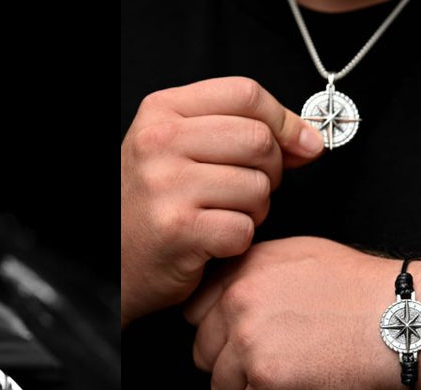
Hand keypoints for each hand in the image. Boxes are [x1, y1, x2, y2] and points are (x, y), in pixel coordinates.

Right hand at [121, 77, 324, 325]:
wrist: (112, 265)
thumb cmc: (151, 210)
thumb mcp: (179, 152)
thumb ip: (238, 133)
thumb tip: (308, 139)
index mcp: (161, 112)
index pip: (244, 94)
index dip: (284, 120)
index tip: (302, 145)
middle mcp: (159, 142)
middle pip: (258, 139)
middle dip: (271, 171)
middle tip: (250, 191)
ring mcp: (166, 186)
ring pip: (256, 187)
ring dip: (255, 211)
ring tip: (225, 217)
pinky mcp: (178, 230)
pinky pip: (243, 229)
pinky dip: (239, 242)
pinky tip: (214, 242)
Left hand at [186, 237, 403, 389]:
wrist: (400, 322)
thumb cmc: (361, 291)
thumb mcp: (299, 256)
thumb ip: (253, 271)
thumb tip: (225, 289)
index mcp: (246, 271)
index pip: (195, 310)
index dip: (216, 327)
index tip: (233, 335)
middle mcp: (241, 303)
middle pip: (204, 350)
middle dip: (229, 360)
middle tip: (266, 360)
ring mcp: (250, 343)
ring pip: (220, 383)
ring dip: (245, 386)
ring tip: (284, 373)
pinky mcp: (266, 381)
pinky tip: (291, 387)